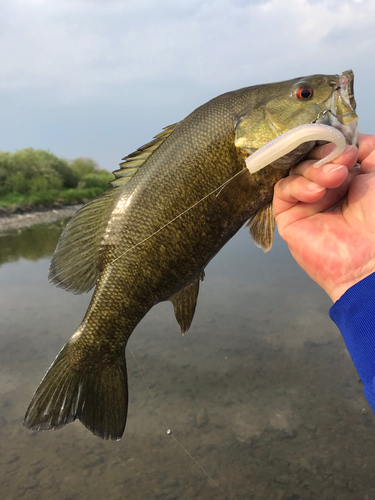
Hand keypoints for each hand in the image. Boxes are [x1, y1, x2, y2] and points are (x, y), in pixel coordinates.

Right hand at [273, 133, 374, 301]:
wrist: (374, 259)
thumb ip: (365, 145)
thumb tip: (342, 138)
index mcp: (348, 178)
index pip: (327, 149)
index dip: (331, 143)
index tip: (347, 148)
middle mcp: (327, 189)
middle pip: (309, 156)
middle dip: (325, 155)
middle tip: (343, 164)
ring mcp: (307, 203)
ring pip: (296, 170)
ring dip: (314, 170)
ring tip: (336, 181)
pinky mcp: (289, 217)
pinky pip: (283, 190)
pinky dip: (298, 185)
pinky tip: (316, 193)